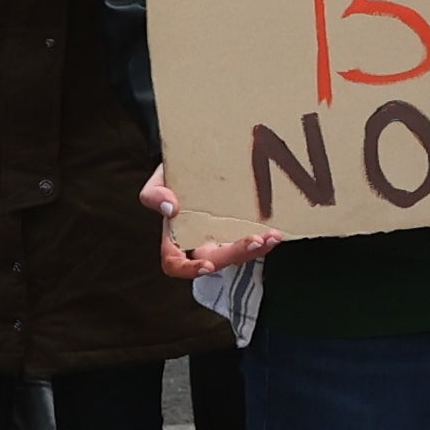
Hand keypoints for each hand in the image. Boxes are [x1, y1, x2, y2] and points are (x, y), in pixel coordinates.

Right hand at [141, 172, 276, 281]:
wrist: (195, 159)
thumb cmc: (174, 174)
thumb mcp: (158, 180)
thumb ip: (154, 194)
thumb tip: (171, 208)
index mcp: (176, 237)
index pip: (176, 264)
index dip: (190, 270)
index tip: (207, 266)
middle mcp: (199, 242)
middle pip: (216, 260)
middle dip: (237, 254)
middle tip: (256, 240)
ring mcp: (221, 237)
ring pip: (238, 254)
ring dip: (257, 249)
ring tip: (273, 236)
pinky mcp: (239, 228)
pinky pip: (251, 240)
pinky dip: (264, 239)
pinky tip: (275, 231)